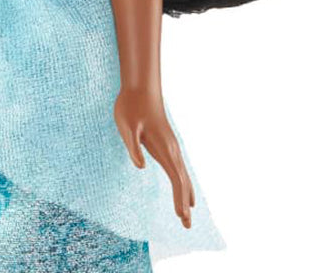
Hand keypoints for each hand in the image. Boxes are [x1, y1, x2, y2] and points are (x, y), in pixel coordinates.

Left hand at [114, 85, 195, 228]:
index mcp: (164, 147)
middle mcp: (172, 148)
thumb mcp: (126, 126)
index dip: (179, 198)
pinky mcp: (166, 142)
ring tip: (186, 214)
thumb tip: (141, 167)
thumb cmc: (130, 106)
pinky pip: (178, 167)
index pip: (176, 178)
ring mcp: (171, 145)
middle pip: (183, 181)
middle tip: (187, 226)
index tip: (182, 217)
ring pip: (183, 174)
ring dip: (185, 194)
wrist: (140, 87)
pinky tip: (182, 188)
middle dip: (185, 203)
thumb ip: (133, 147)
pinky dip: (183, 182)